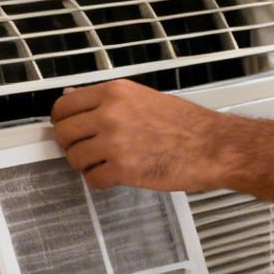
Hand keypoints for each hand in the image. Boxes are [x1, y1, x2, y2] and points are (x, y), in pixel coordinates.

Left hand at [50, 80, 231, 191]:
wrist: (211, 146)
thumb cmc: (185, 124)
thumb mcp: (143, 98)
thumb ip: (110, 102)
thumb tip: (79, 105)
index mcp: (115, 92)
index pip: (64, 105)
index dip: (61, 120)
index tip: (67, 127)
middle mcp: (110, 114)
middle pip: (63, 133)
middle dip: (71, 144)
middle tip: (84, 149)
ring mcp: (114, 142)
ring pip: (74, 158)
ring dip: (85, 164)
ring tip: (104, 163)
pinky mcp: (122, 169)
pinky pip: (92, 180)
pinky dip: (100, 181)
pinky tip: (114, 175)